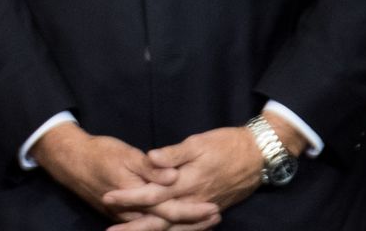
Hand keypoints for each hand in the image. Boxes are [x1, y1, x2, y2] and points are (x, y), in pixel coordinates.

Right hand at [34, 124, 210, 228]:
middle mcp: (132, 212)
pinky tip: (180, 223)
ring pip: (159, 228)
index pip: (170, 210)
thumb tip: (173, 176)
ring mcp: (127, 216)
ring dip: (184, 227)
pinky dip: (167, 226)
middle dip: (194, 223)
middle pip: (168, 225)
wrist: (71, 161)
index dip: (193, 211)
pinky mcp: (123, 215)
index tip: (214, 207)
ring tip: (207, 222)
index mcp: (136, 196)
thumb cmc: (99, 153)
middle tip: (217, 216)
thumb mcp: (125, 154)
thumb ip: (150, 167)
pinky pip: (149, 226)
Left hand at [102, 126, 264, 226]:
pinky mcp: (210, 210)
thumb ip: (173, 154)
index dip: (129, 197)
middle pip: (159, 219)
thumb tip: (150, 158)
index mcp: (186, 182)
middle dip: (134, 226)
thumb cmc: (226, 145)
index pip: (152, 194)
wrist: (258, 156)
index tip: (108, 197)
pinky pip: (189, 228)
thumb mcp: (198, 143)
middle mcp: (193, 200)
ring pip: (173, 227)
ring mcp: (202, 208)